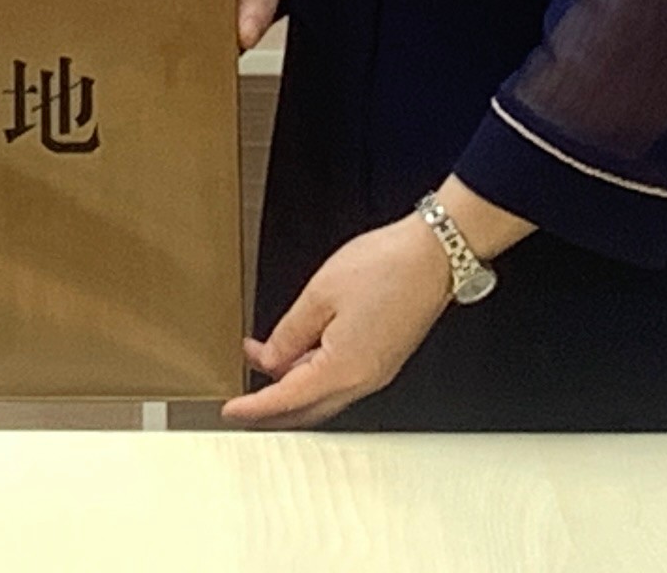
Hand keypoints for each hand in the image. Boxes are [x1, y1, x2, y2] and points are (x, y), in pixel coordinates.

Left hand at [221, 216, 454, 429]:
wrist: (435, 256)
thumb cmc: (386, 267)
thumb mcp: (320, 294)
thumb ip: (290, 332)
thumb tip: (270, 357)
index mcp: (343, 369)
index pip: (287, 399)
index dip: (254, 407)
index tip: (231, 410)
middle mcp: (362, 380)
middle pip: (306, 407)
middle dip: (271, 403)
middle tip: (243, 391)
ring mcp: (376, 372)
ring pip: (323, 394)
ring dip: (291, 383)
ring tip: (265, 355)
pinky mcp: (384, 359)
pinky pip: (340, 379)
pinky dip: (314, 372)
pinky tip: (301, 349)